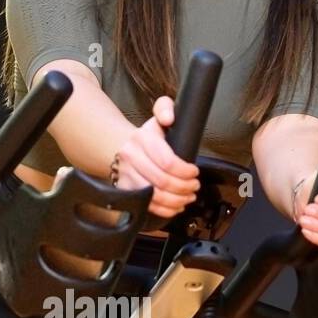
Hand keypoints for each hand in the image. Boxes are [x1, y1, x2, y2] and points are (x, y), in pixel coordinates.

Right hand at [114, 96, 200, 218]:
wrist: (122, 148)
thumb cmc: (146, 137)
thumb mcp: (157, 116)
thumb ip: (165, 108)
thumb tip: (169, 117)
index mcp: (142, 139)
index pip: (167, 161)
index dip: (185, 171)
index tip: (194, 171)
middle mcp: (131, 158)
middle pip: (162, 181)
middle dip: (184, 187)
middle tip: (195, 186)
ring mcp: (127, 176)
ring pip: (155, 196)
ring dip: (176, 200)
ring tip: (189, 196)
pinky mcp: (126, 191)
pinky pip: (147, 205)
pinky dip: (165, 209)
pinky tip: (176, 205)